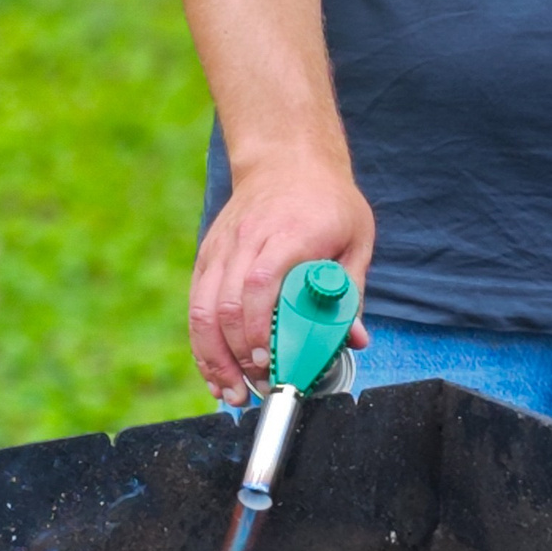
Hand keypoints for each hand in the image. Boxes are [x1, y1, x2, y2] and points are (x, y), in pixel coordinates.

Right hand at [186, 158, 373, 404]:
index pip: (260, 283)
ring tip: (230, 392)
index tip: (269, 362)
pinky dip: (201, 342)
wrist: (286, 158)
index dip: (258, 327)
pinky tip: (213, 371)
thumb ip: (351, 290)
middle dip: (237, 356)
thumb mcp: (355, 238)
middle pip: (225, 304)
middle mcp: (248, 239)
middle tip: (258, 387)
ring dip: (213, 357)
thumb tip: (355, 338)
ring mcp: (223, 247)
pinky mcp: (209, 255)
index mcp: (289, 234)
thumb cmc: (326, 200)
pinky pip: (196, 304)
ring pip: (203, 308)